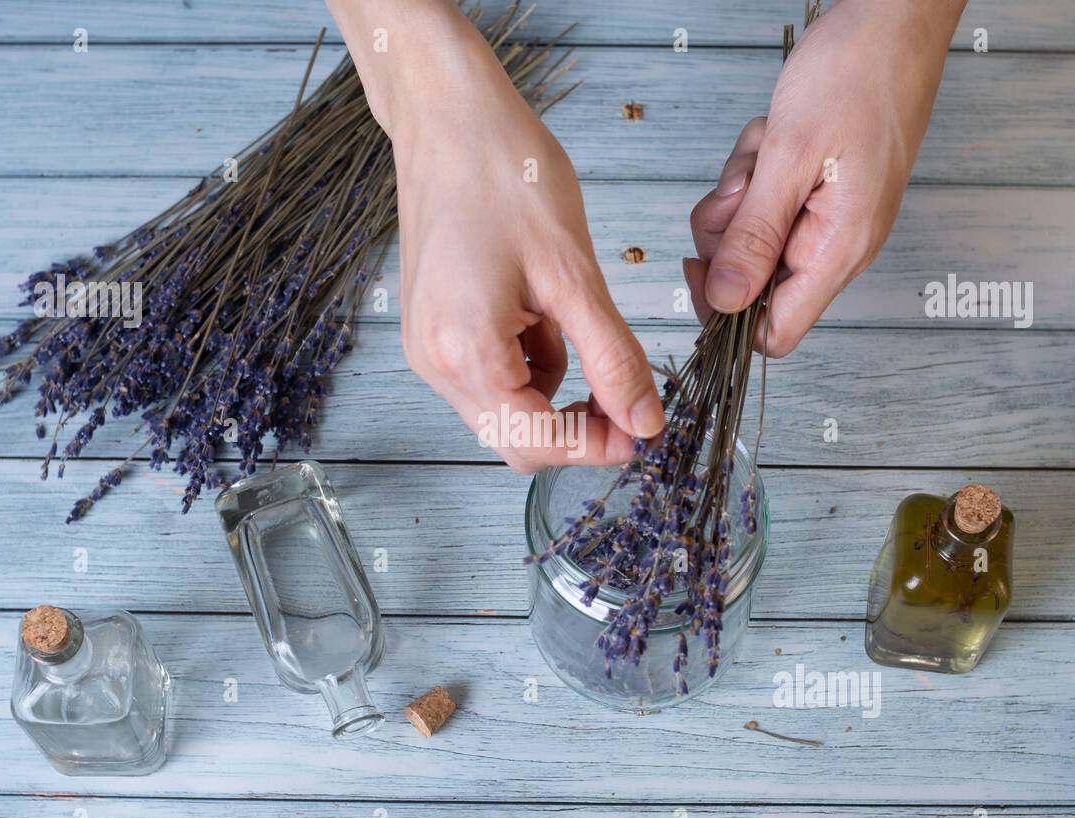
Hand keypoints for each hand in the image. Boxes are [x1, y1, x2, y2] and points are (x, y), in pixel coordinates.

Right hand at [329, 1, 663, 471]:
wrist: (447, 115)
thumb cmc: (504, 174)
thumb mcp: (574, 274)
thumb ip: (612, 358)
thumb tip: (644, 421)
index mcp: (466, 354)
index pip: (538, 441)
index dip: (598, 445)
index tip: (645, 428)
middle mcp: (436, 363)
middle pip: (516, 439)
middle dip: (577, 428)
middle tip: (629, 397)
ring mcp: (428, 347)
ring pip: (505, 409)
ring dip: (555, 393)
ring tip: (582, 329)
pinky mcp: (433, 328)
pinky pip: (491, 373)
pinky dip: (530, 363)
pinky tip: (546, 314)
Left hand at [687, 0, 963, 353]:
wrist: (893, 19)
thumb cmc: (859, 75)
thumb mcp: (788, 158)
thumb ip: (753, 237)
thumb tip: (724, 302)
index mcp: (837, 251)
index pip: (774, 333)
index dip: (727, 314)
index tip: (702, 264)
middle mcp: (835, 245)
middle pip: (751, 281)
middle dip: (729, 229)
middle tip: (744, 181)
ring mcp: (826, 218)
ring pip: (750, 234)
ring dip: (741, 191)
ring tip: (766, 147)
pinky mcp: (817, 191)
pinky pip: (764, 200)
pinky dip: (755, 170)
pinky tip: (772, 138)